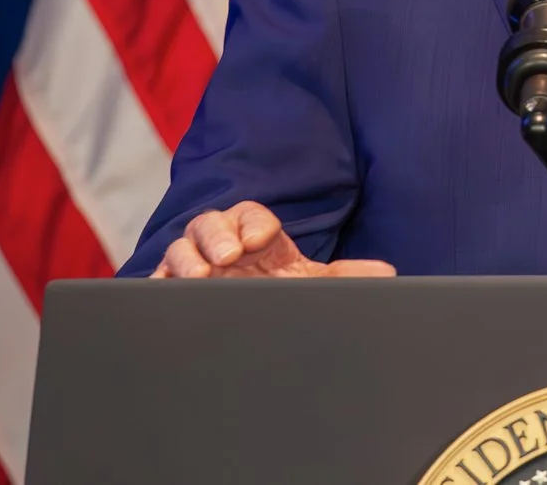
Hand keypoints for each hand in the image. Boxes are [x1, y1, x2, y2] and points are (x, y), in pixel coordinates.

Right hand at [148, 201, 396, 278]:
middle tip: (230, 256)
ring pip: (181, 248)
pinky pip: (158, 280)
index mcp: (255, 239)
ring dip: (188, 258)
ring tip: (202, 275)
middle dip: (217, 235)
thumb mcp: (311, 287)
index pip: (248, 214)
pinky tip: (170, 291)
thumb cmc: (281, 297)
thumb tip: (388, 273)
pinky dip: (160, 282)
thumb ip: (347, 278)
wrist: (257, 333)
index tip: (264, 238)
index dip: (253, 221)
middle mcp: (221, 248)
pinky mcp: (175, 293)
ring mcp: (195, 269)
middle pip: (209, 223)